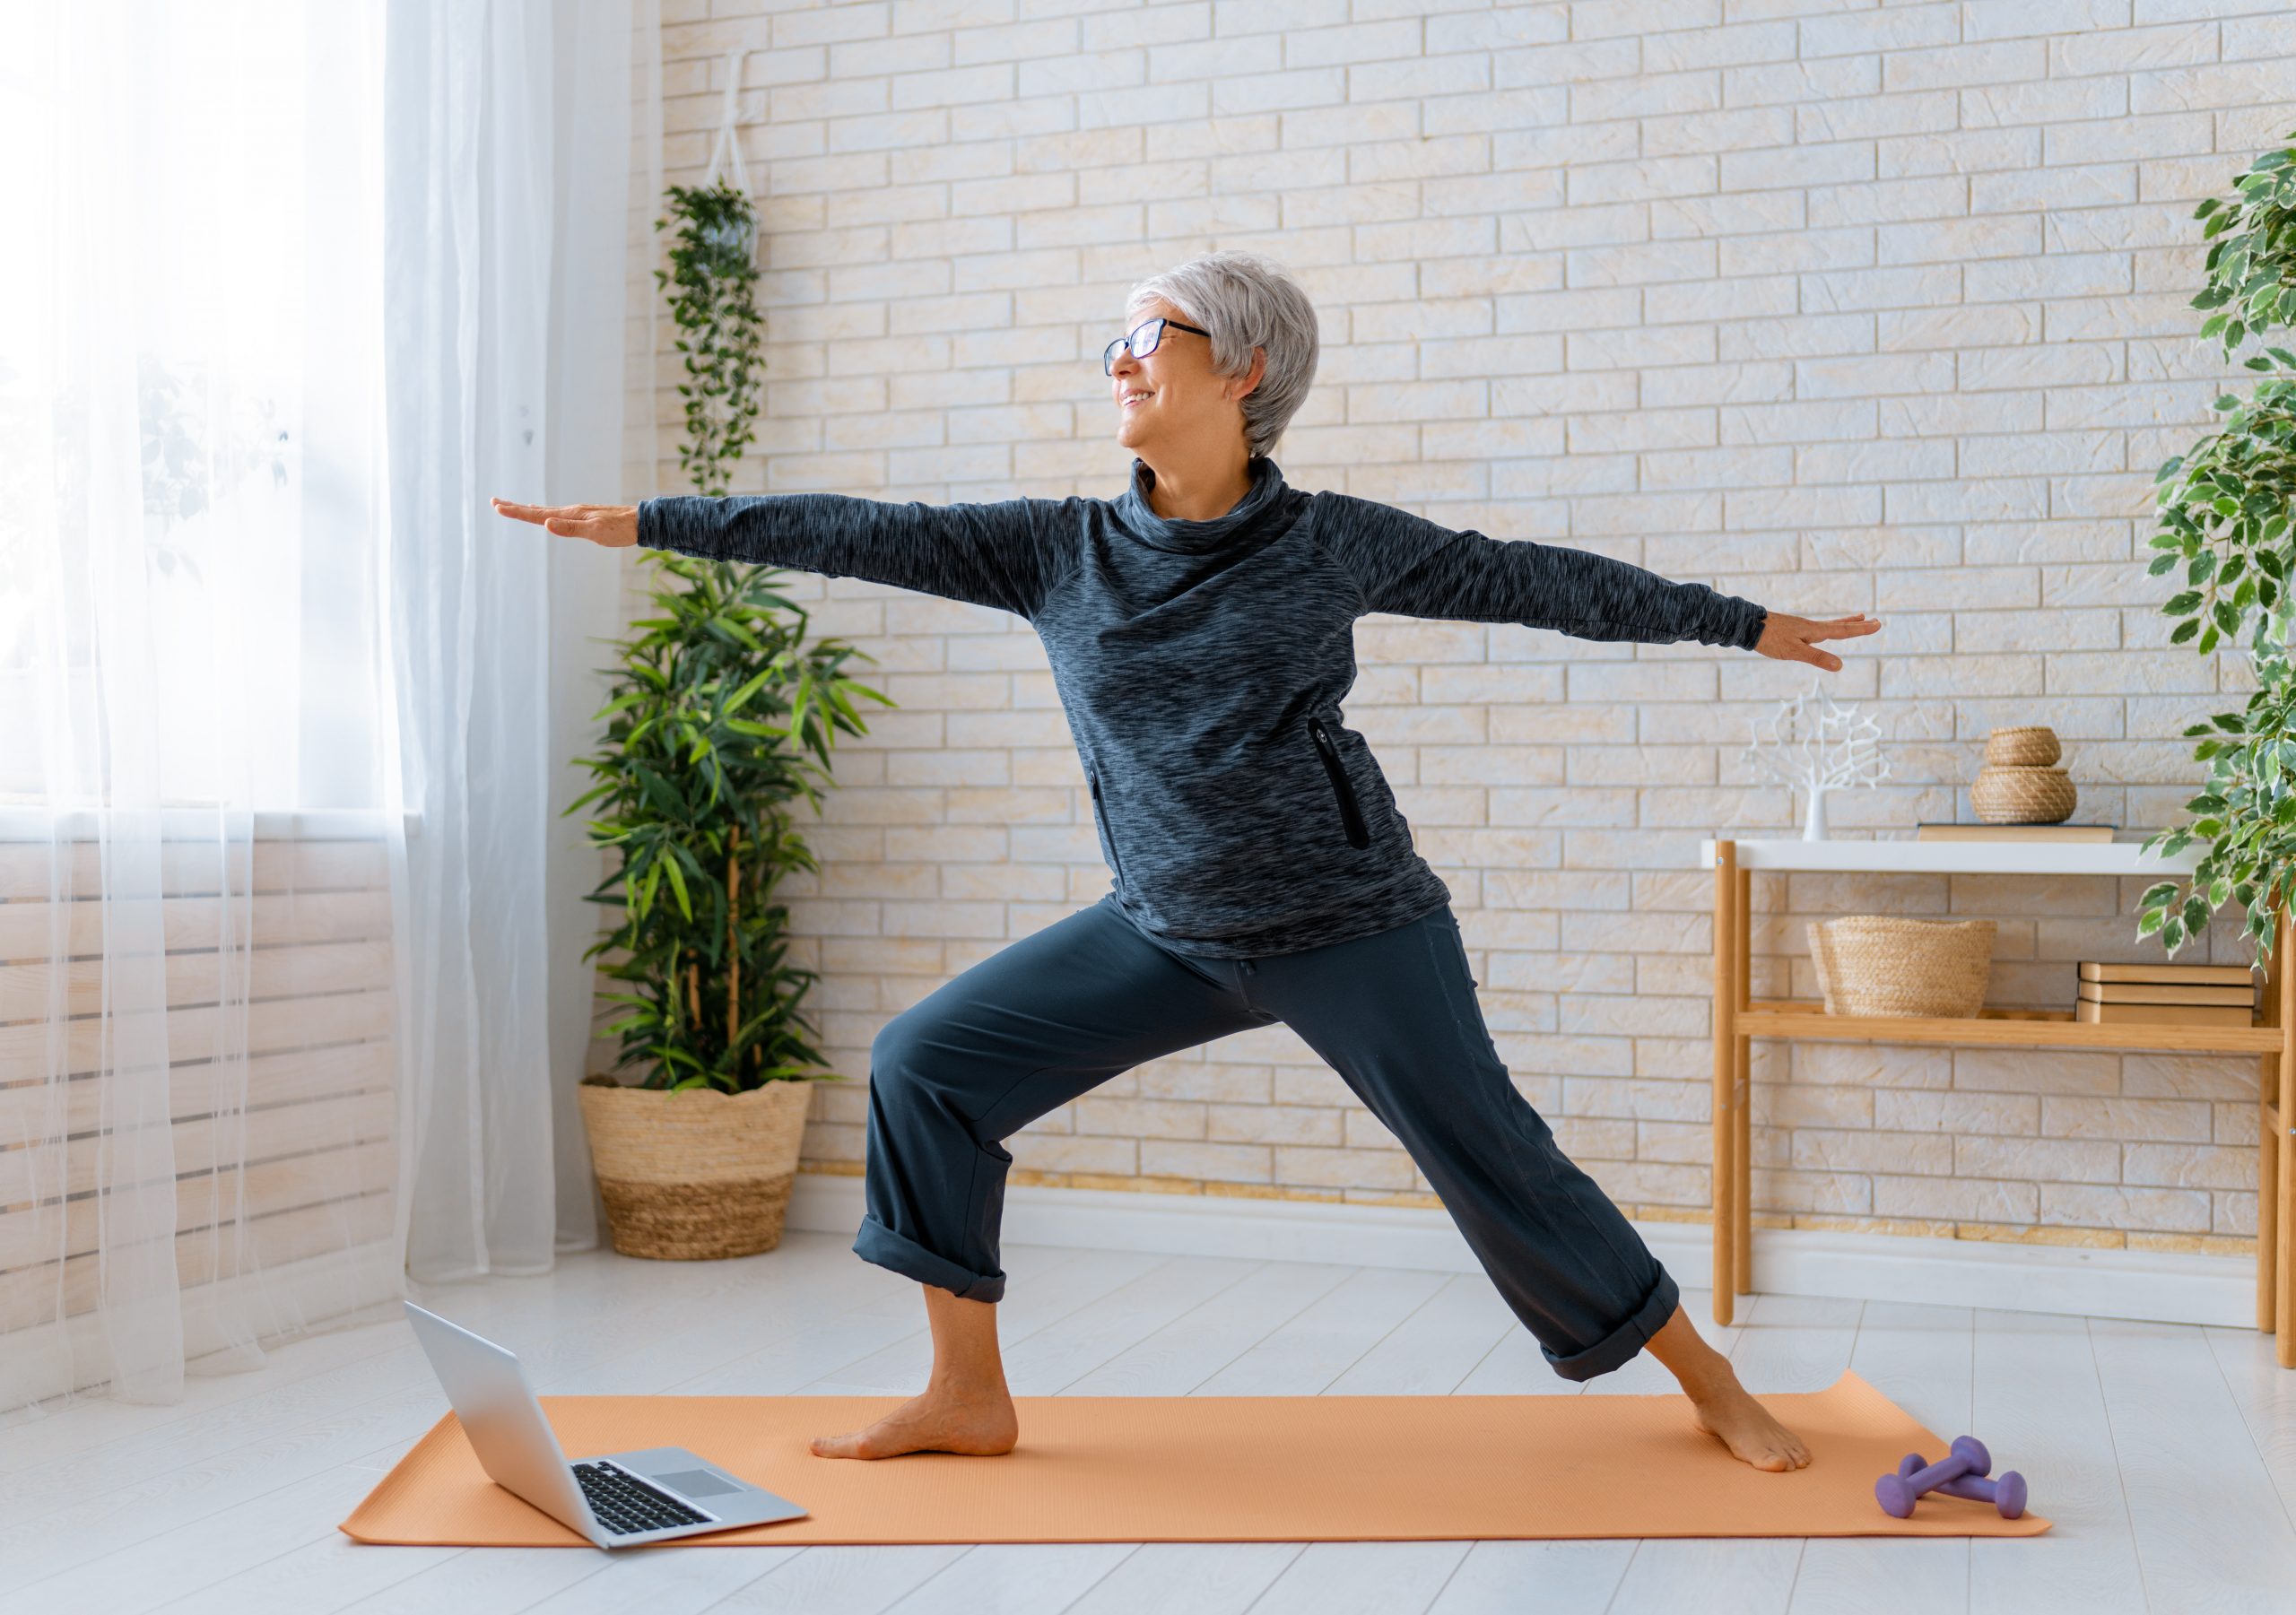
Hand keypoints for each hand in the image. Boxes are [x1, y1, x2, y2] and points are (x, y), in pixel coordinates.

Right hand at [491, 497, 637, 547]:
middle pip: (537, 510)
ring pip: (546, 511)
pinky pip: (558, 514)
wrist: (642, 522)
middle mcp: (571, 512)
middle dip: (515, 508)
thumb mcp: (596, 532)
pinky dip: (544, 513)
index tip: (497, 506)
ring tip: (513, 507)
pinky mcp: (585, 518)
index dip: (516, 512)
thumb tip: (546, 523)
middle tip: (494, 502)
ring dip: (527, 509)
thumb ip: (570, 529)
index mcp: (570, 515)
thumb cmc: (620, 530)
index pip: (537, 514)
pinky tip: (546, 515)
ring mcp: (577, 514)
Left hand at [1753, 610, 1879, 671]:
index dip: (1861, 630)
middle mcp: (1810, 627)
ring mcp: (1801, 627)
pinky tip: (1820, 631)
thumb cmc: (1769, 639)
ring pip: (1829, 625)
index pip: (1843, 631)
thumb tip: (1840, 665)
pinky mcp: (1791, 629)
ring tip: (1857, 617)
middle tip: (1875, 620)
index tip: (1878, 624)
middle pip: (1839, 626)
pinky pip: (1816, 628)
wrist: (1747, 625)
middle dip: (1858, 625)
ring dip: (1845, 623)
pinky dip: (1827, 628)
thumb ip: (1816, 658)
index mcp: (1814, 631)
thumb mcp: (1794, 652)